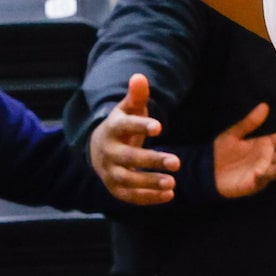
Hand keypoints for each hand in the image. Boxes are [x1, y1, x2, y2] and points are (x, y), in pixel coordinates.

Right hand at [90, 72, 179, 204]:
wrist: (98, 150)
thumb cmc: (122, 126)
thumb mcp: (128, 109)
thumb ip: (136, 96)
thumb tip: (140, 76)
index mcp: (112, 129)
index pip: (125, 126)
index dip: (141, 126)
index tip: (160, 127)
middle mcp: (108, 152)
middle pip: (127, 157)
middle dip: (151, 161)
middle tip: (177, 162)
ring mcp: (109, 172)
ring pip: (128, 180)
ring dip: (149, 183)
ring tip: (172, 183)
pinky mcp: (115, 189)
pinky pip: (130, 196)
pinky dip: (149, 198)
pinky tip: (170, 195)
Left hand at [213, 102, 275, 198]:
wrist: (206, 170)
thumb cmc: (221, 152)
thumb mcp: (234, 134)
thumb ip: (249, 122)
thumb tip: (265, 105)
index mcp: (265, 145)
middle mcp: (268, 158)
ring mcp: (262, 171)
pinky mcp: (253, 183)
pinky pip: (260, 180)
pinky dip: (262, 176)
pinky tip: (260, 172)